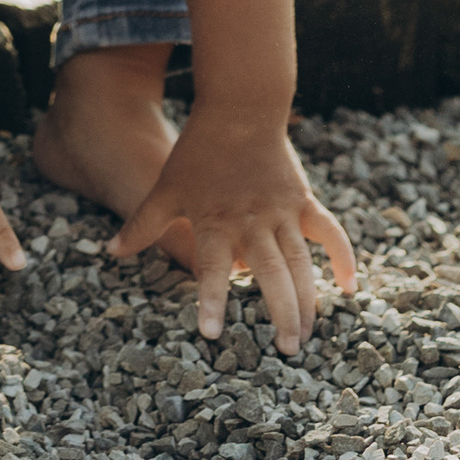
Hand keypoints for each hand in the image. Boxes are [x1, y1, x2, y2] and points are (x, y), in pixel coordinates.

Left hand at [110, 106, 356, 351]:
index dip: (211, 300)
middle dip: (282, 314)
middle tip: (288, 352)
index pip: (212, 268)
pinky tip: (350, 287)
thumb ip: (143, 224)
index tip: (212, 335)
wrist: (238, 107)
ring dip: (308, 301)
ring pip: (301, 263)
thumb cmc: (199, 150)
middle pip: (270, 273)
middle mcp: (251, 221)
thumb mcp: (166, 187)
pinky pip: (329, 232)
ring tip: (309, 336)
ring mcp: (282, 211)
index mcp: (215, 221)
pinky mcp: (304, 201)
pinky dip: (343, 257)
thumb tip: (109, 253)